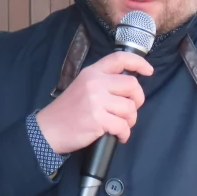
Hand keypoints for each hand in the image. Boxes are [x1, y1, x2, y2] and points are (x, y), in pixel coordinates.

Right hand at [35, 51, 153, 153]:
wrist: (48, 130)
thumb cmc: (67, 111)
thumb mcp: (82, 86)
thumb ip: (103, 82)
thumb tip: (129, 86)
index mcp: (92, 72)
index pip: (120, 59)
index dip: (139, 63)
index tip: (148, 71)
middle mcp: (95, 83)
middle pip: (132, 86)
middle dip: (138, 100)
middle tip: (131, 109)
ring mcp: (96, 101)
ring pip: (130, 108)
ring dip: (130, 120)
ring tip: (121, 125)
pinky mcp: (97, 119)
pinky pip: (123, 126)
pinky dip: (124, 134)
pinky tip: (119, 136)